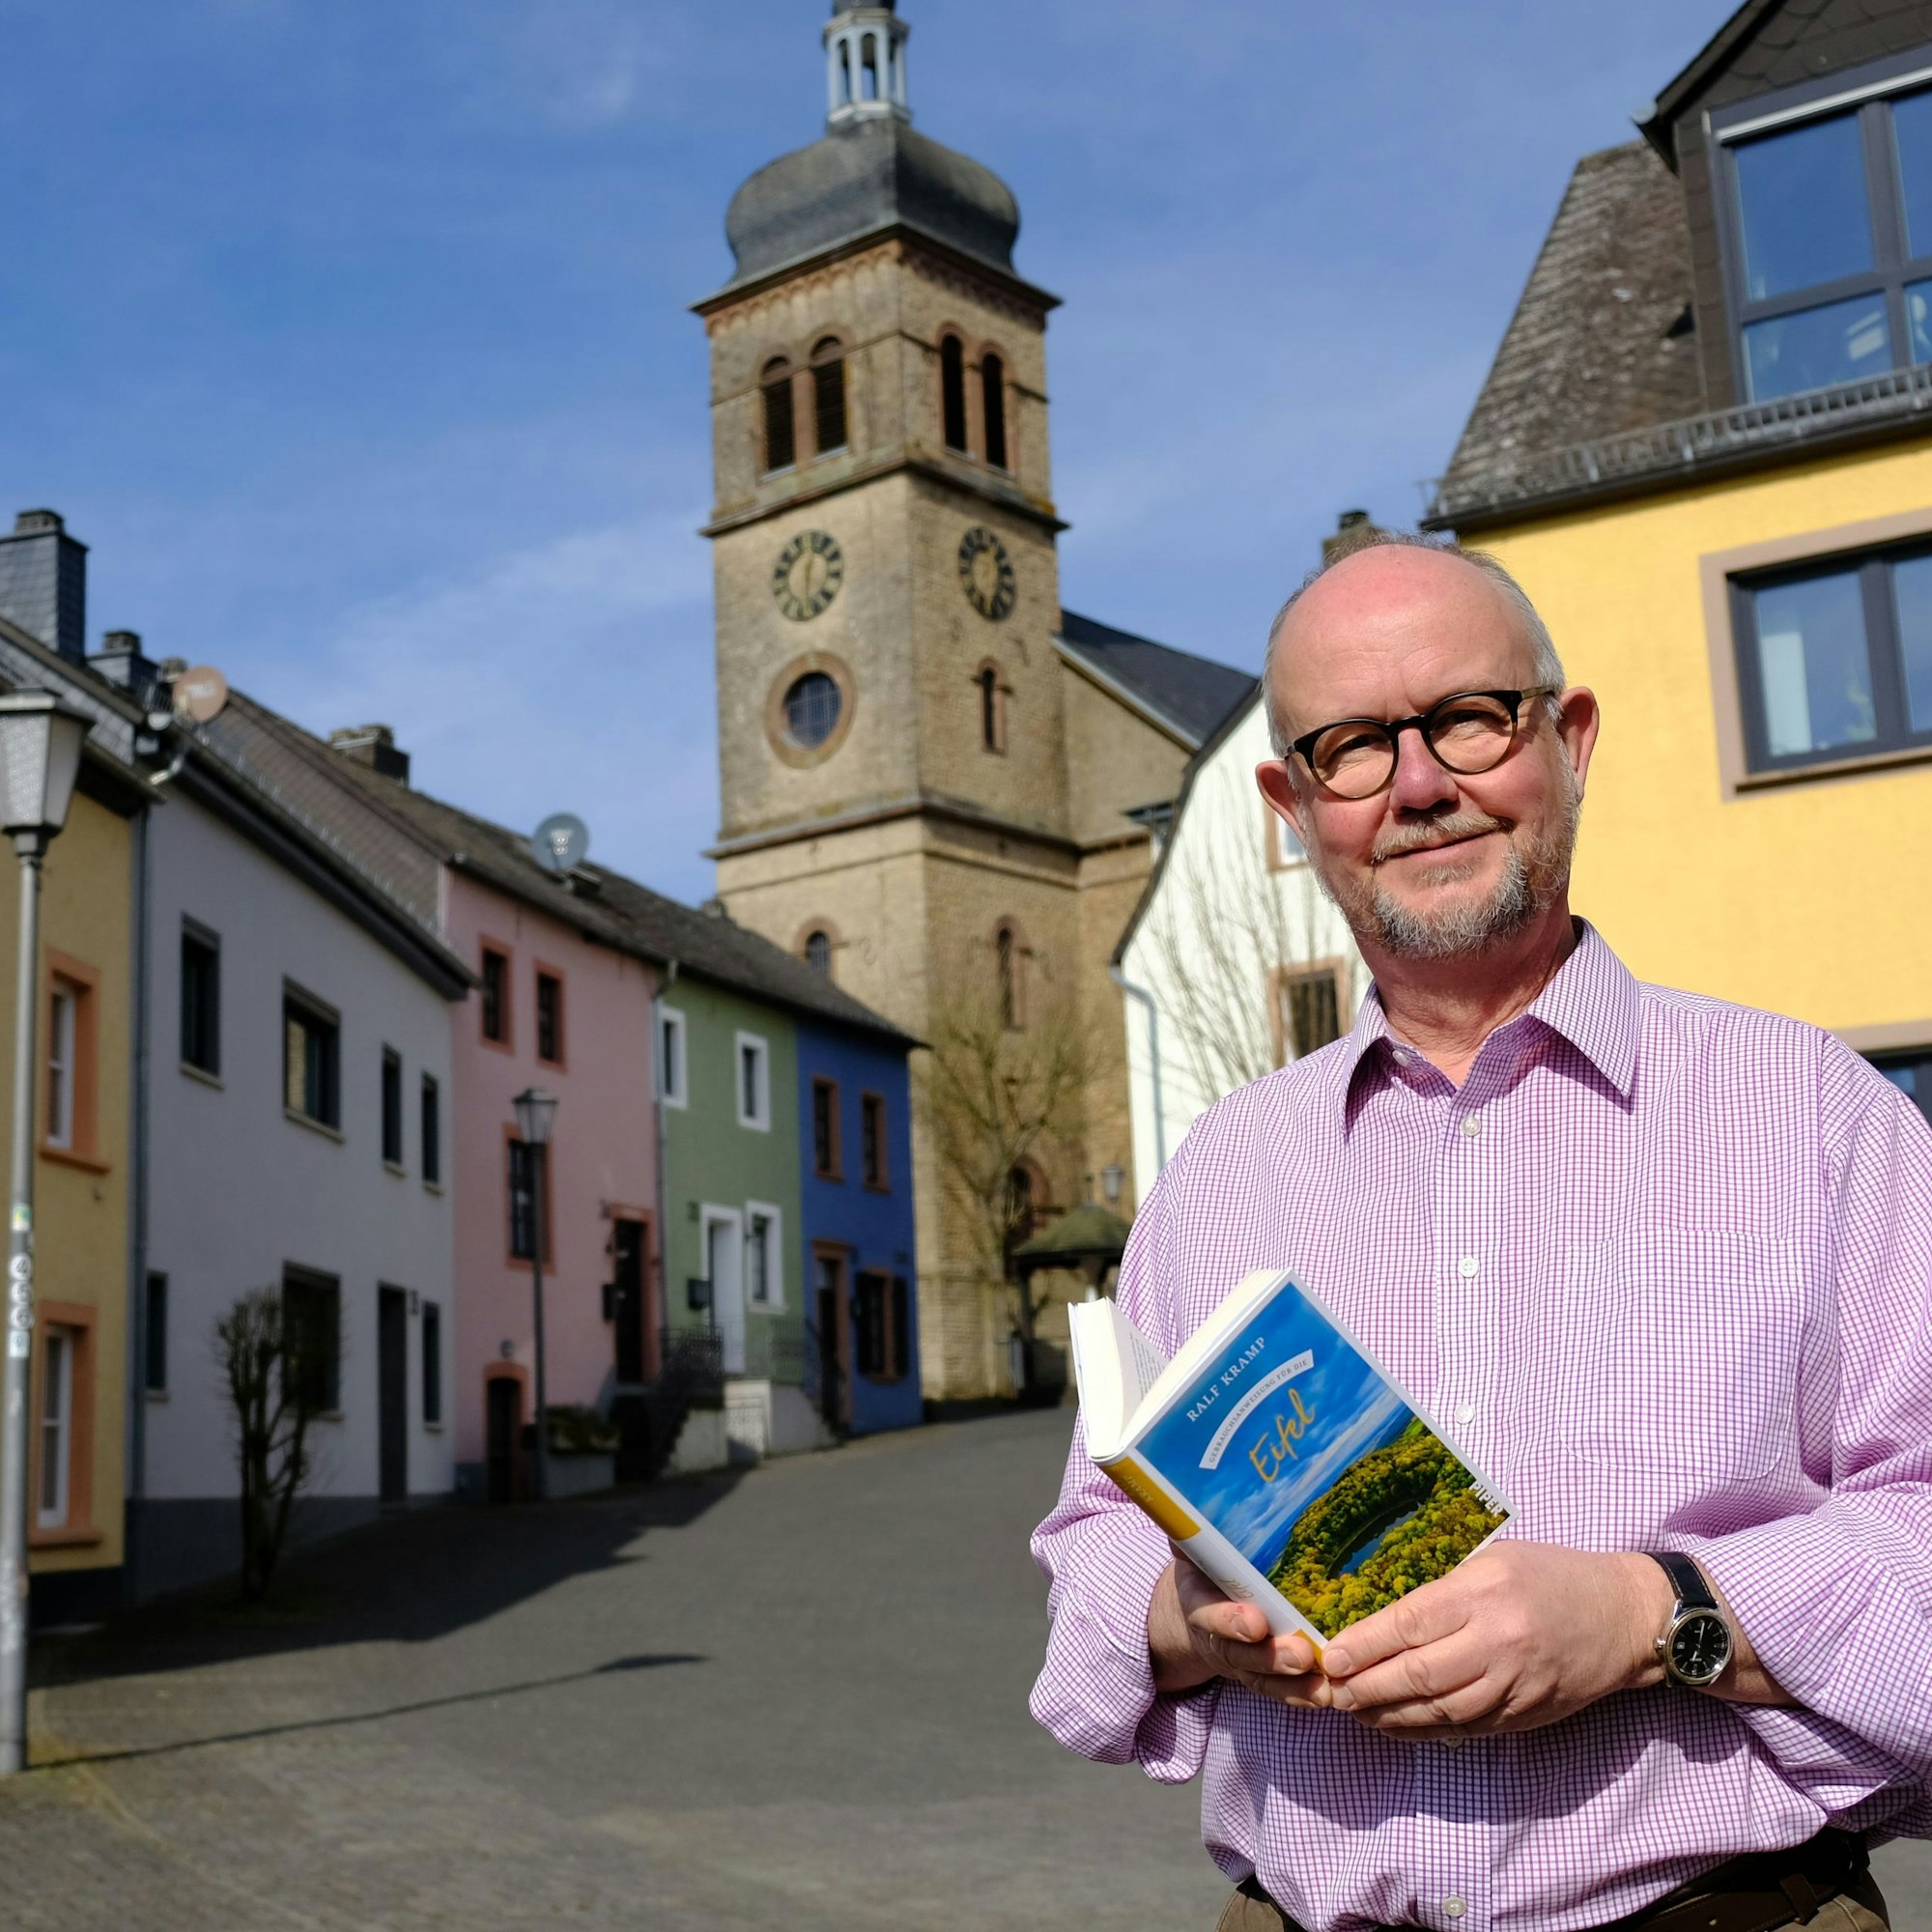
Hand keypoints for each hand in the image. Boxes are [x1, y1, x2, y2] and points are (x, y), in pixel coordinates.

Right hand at [1148, 1550, 1327, 1705]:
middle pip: (1240, 1654)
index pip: (1209, 1615)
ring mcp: (1239, 1661)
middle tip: (1301, 1655)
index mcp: (1198, 1603)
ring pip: (1261, 1678)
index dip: (1230, 1621)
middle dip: (1271, 1658)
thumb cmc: (1203, 1570)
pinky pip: (1277, 1690)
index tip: (1256, 1622)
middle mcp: (1216, 1639)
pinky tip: (1324, 1695)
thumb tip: (1191, 1516)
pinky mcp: (1259, 1675)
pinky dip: (1300, 1695)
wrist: (1197, 1606)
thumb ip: (1192, 1538)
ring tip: (1322, 1686)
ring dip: (1291, 1684)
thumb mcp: (1193, 1551)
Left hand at [1320, 1543, 1667, 1737]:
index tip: (1332, 1655)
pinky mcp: (1527, 1714)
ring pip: (1440, 1710)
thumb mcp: (1495, 1561)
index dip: (1366, 1643)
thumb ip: (1445, 1590)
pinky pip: (1468, 1729)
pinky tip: (1399, 1726)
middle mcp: (1498, 1641)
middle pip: (1420, 1673)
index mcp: (1485, 1593)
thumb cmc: (1552, 1576)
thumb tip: (1385, 1622)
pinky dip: (1427, 1732)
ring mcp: (1515, 1683)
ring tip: (1356, 1711)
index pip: (1412, 1622)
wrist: (1624, 1617)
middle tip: (1332, 1691)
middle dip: (1368, 1687)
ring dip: (1391, 1716)